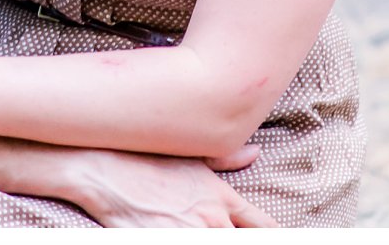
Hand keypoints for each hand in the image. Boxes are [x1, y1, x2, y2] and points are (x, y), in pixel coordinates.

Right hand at [69, 147, 278, 227]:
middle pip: (242, 242)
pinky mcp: (163, 242)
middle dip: (242, 242)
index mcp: (222, 199)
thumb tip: (253, 153)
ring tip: (200, 232)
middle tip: (230, 235)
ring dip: (215, 242)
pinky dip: (184, 242)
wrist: (106, 169)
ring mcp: (188, 235)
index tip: (282, 237)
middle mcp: (211, 221)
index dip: (276, 235)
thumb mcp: (192, 155)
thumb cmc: (147, 159)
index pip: (264, 226)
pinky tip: (177, 237)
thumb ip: (227, 158)